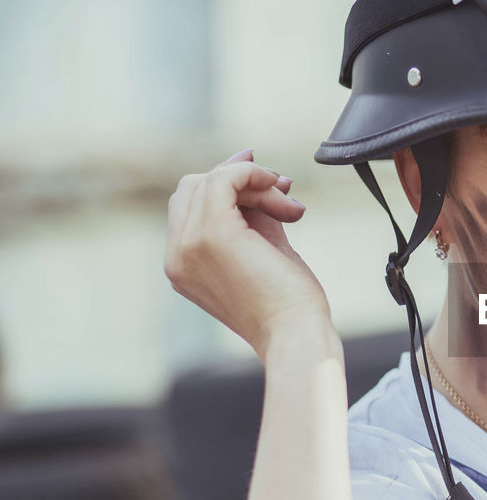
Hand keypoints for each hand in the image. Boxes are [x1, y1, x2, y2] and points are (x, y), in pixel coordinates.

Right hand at [165, 149, 332, 357]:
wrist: (296, 334)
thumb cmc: (288, 302)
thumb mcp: (263, 247)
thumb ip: (251, 211)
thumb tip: (249, 165)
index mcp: (183, 264)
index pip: (190, 204)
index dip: (228, 185)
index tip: (271, 182)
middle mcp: (176, 256)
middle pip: (192, 187)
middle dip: (240, 182)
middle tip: (285, 194)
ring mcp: (188, 246)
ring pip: (208, 181)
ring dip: (255, 183)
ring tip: (291, 208)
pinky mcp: (211, 236)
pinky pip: (223, 180)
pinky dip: (252, 175)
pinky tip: (281, 190)